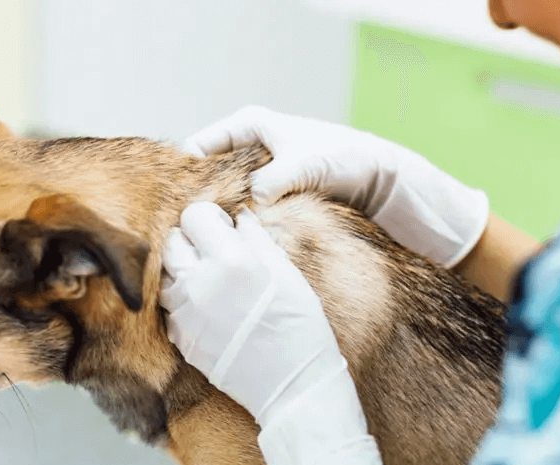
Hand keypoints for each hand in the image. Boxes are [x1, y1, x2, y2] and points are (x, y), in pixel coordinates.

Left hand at [161, 202, 392, 464]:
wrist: (293, 386)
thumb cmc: (300, 328)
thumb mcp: (288, 275)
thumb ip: (258, 241)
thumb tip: (239, 219)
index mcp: (231, 261)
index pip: (195, 216)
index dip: (211, 220)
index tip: (224, 230)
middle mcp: (200, 283)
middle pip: (173, 242)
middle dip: (192, 242)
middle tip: (216, 254)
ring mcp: (186, 314)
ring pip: (166, 276)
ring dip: (184, 272)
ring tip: (212, 282)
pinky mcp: (181, 339)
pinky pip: (171, 308)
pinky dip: (185, 302)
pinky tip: (211, 310)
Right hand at [183, 105, 489, 266]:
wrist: (377, 175)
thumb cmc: (343, 158)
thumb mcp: (304, 165)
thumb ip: (273, 181)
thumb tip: (249, 202)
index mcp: (246, 125)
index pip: (197, 148)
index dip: (185, 177)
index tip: (182, 208)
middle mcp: (246, 144)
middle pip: (205, 174)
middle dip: (200, 201)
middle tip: (193, 232)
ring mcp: (256, 169)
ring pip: (223, 194)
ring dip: (220, 216)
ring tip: (212, 243)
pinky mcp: (268, 191)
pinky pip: (243, 207)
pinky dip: (238, 223)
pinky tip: (235, 245)